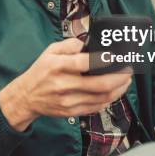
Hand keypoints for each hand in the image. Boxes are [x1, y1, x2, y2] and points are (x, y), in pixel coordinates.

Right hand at [0, 38, 132, 130]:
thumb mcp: (49, 51)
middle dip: (119, 78)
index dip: (102, 61)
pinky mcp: (71, 112)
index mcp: (57, 66)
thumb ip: (70, 44)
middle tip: (128, 71)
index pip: (83, 63)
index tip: (115, 57)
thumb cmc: (40, 72)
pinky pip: (96, 107)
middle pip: (98, 84)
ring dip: (118, 89)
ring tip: (126, 81)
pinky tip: (115, 92)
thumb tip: (88, 43)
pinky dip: (109, 100)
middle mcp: (63, 85)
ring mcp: (68, 101)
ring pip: (101, 98)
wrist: (26, 97)